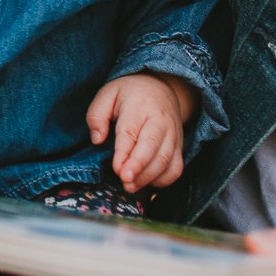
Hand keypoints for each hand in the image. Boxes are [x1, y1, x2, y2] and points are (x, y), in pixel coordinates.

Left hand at [86, 72, 193, 192]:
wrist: (161, 89)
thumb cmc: (129, 95)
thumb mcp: (107, 94)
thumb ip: (96, 115)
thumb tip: (97, 139)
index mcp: (139, 106)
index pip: (131, 131)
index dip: (124, 152)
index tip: (116, 168)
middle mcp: (160, 121)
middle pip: (152, 146)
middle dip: (139, 166)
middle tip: (125, 181)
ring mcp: (173, 135)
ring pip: (165, 160)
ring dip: (148, 177)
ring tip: (129, 187)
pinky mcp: (179, 147)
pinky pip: (175, 168)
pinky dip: (163, 180)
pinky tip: (145, 183)